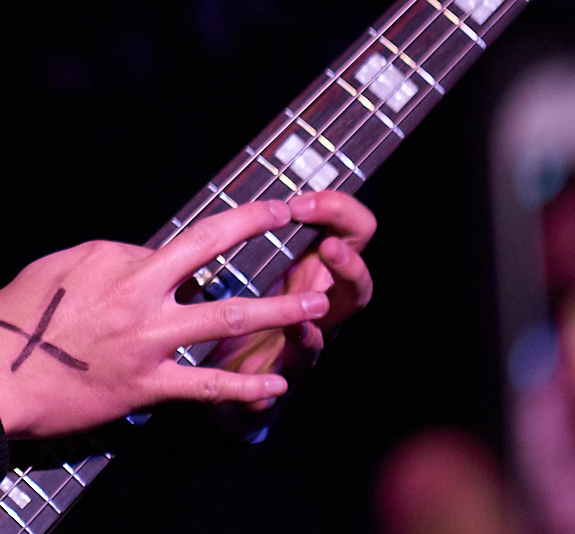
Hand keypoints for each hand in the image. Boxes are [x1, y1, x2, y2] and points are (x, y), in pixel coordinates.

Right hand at [0, 200, 330, 438]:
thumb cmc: (15, 319)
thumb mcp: (55, 268)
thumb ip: (104, 262)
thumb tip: (135, 264)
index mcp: (114, 258)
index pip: (165, 245)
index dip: (180, 254)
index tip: (208, 246)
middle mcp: (139, 292)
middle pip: (208, 250)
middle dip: (254, 227)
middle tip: (292, 216)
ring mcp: (148, 341)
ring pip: (225, 316)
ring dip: (276, 309)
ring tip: (315, 301)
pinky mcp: (148, 386)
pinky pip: (208, 384)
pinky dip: (246, 385)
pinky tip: (277, 383)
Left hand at [210, 189, 375, 409]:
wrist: (217, 381)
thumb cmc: (239, 312)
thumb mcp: (246, 263)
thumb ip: (251, 230)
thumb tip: (252, 185)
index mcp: (311, 272)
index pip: (348, 234)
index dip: (338, 212)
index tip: (303, 200)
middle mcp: (316, 312)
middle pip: (358, 287)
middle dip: (351, 266)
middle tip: (329, 247)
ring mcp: (299, 352)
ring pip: (324, 338)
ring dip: (316, 325)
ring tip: (309, 309)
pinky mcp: (268, 387)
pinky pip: (275, 389)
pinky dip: (264, 389)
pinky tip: (262, 386)